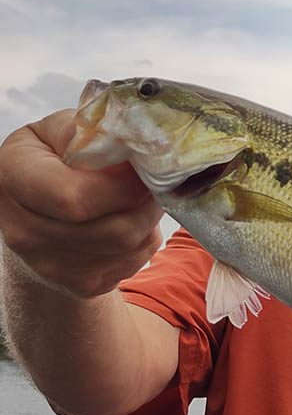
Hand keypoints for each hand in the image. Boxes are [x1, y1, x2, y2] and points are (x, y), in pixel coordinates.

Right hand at [0, 110, 162, 297]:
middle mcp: (24, 231)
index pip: (75, 198)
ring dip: (149, 216)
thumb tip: (139, 141)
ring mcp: (51, 266)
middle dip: (146, 201)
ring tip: (145, 193)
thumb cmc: (54, 158)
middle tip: (155, 178)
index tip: (143, 165)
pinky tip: (131, 215)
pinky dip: (145, 236)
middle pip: (113, 230)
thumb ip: (93, 130)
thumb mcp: (61, 131)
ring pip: (130, 245)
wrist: (38, 210)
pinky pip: (134, 260)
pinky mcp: (81, 284)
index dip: (123, 185)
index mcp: (14, 179)